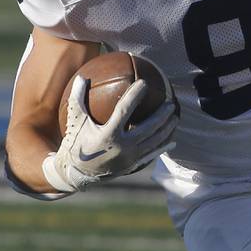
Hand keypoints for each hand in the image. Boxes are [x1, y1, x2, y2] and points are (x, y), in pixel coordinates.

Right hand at [43, 75, 177, 191]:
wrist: (76, 173)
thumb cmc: (76, 143)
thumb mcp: (75, 121)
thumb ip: (78, 99)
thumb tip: (82, 76)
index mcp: (108, 134)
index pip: (125, 110)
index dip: (135, 95)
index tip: (144, 83)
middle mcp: (122, 147)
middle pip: (149, 128)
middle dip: (162, 115)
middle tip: (170, 103)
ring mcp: (129, 158)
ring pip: (155, 142)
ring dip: (167, 129)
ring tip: (175, 117)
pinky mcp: (133, 165)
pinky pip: (152, 155)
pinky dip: (163, 147)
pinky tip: (173, 141)